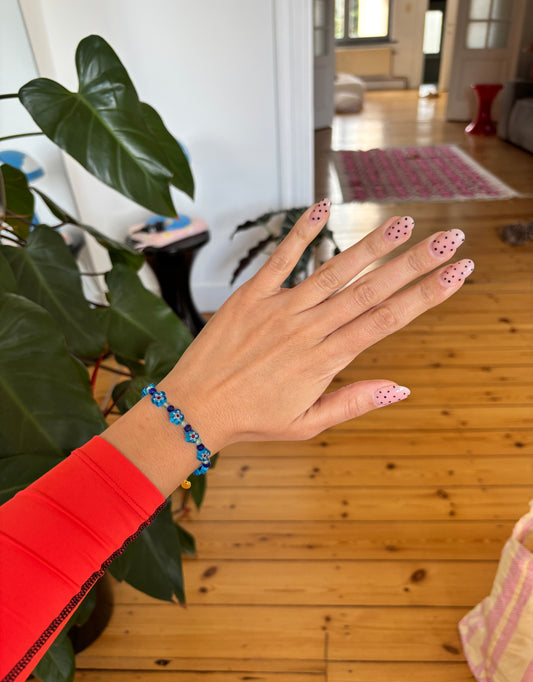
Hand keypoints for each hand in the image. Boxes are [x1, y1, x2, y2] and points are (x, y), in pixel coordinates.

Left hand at [160, 200, 473, 451]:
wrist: (194, 408)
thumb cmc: (252, 419)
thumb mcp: (307, 424)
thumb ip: (354, 402)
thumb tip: (401, 388)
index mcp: (325, 360)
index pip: (385, 321)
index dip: (425, 296)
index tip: (457, 274)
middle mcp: (307, 329)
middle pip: (369, 291)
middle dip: (413, 264)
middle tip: (449, 239)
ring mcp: (279, 308)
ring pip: (333, 271)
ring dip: (370, 245)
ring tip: (403, 222)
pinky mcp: (251, 295)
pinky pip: (280, 258)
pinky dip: (301, 232)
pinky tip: (324, 206)